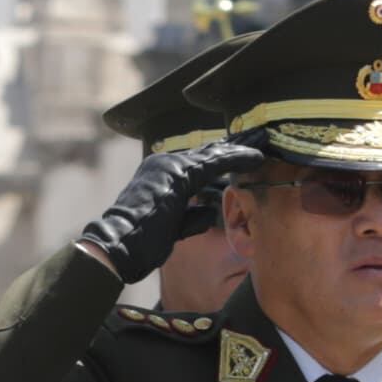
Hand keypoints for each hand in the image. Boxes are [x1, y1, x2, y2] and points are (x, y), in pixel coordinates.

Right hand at [71, 138, 266, 283]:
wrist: (116, 246)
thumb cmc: (138, 244)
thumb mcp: (170, 227)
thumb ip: (189, 216)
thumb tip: (208, 211)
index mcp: (160, 173)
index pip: (199, 161)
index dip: (225, 157)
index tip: (247, 152)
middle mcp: (164, 163)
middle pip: (209, 151)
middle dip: (237, 144)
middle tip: (261, 134)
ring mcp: (170, 166)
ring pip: (214, 153)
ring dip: (242, 146)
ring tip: (265, 139)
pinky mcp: (179, 175)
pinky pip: (214, 163)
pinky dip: (237, 159)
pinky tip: (256, 156)